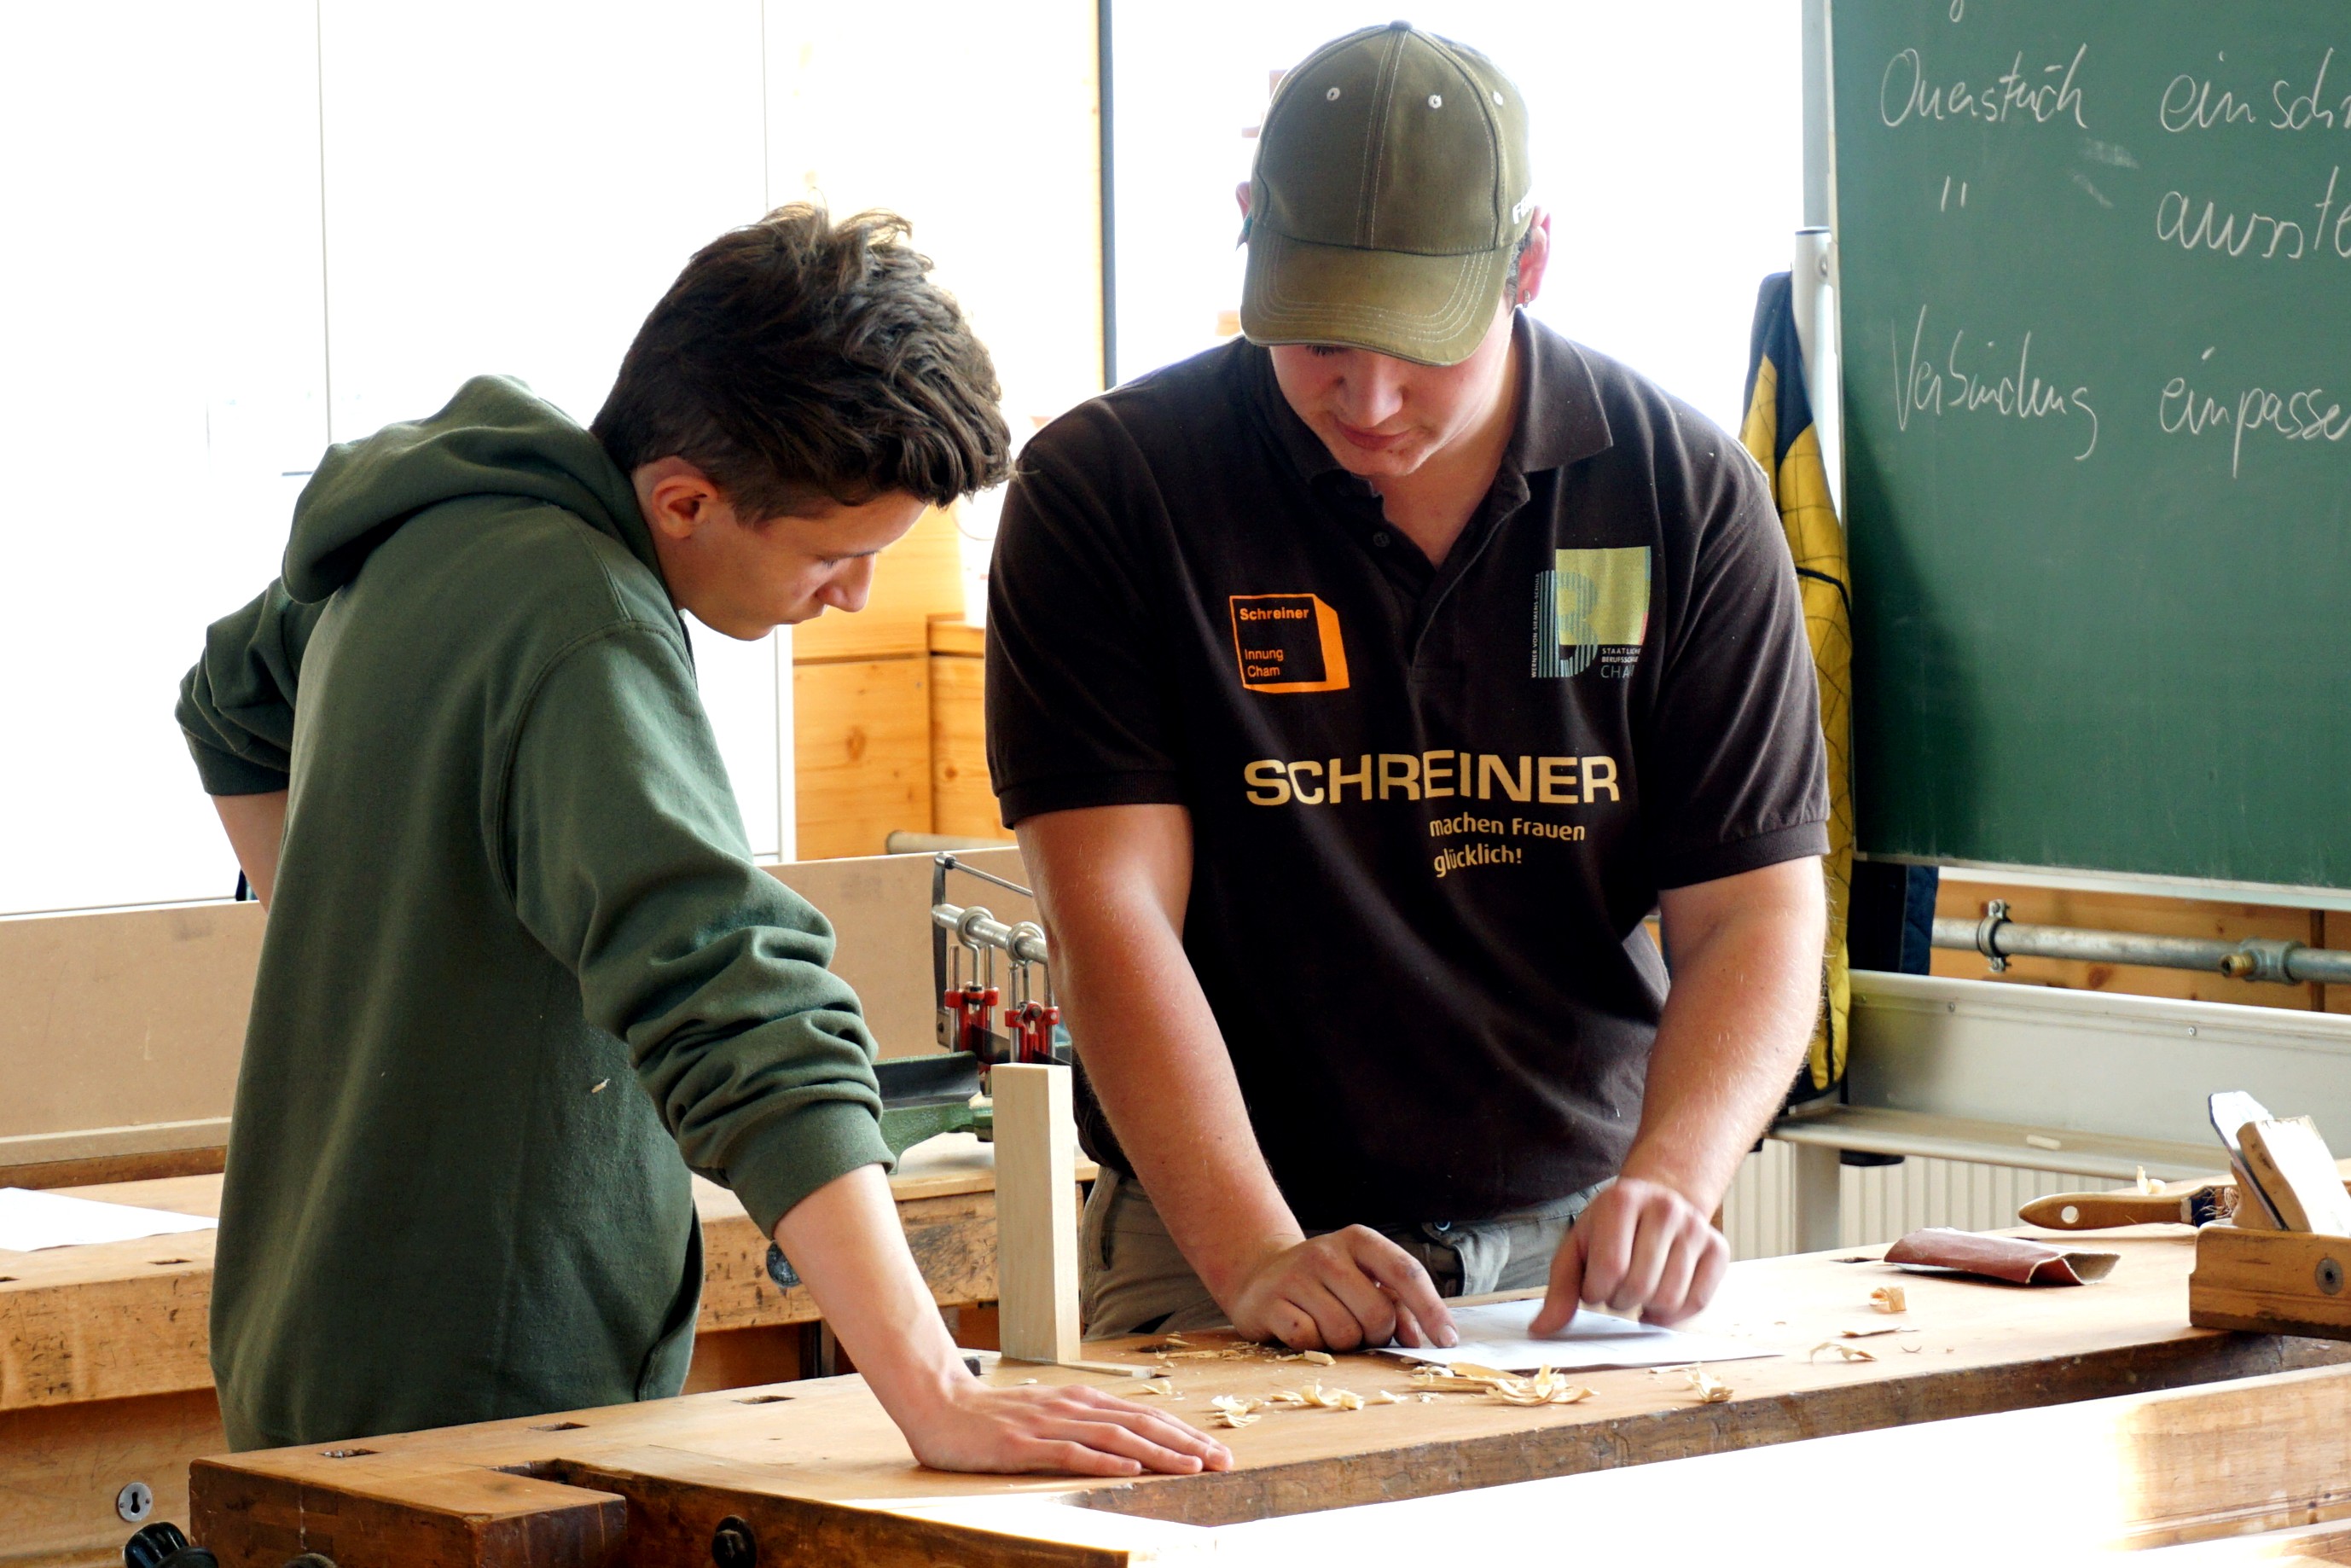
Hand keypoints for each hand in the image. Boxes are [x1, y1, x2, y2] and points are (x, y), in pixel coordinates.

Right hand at [900, 1375, 1231, 1476]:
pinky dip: (1104, 1462)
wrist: (939, 1405)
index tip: (1216, 1450)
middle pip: (1141, 1424)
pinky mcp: (1025, 1445)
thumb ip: (1083, 1425)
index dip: (1183, 1432)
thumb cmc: (994, 1418)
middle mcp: (1073, 1407)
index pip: (1144, 1416)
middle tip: (1222, 1462)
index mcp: (1081, 1401)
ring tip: (1192, 1468)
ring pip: (1116, 1438)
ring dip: (1159, 1453)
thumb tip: (1128, 1443)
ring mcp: (1050, 1424)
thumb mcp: (1047, 1414)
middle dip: (1186, 1443)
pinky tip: (1130, 1471)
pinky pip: (1071, 1454)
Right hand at [1223, 1228, 1457, 1350]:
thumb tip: (1418, 1339)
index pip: (1406, 1272)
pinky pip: (1308, 1340)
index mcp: (1359, 1240)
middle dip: (1377, 1335)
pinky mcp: (1269, 1301)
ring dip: (1343, 1344)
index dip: (1431, 1309)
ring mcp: (1295, 1275)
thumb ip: (1398, 1306)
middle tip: (1361, 1330)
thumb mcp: (1364, 1281)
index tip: (1447, 1340)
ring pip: (1344, 1334)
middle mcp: (1327, 1252)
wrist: (1262, 1274)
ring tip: (1328, 1326)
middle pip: (1378, 1314)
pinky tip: (1303, 1329)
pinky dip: (1312, 1345)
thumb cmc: (1328, 1284)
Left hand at [1530, 1177, 1727, 1331]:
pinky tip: (1659, 1299)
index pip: (1610, 1269)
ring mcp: (1696, 1227)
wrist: (1658, 1199)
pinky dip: (1674, 1314)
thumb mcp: (1578, 1246)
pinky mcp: (1719, 1248)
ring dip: (1646, 1308)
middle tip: (1617, 1287)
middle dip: (1620, 1300)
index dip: (1596, 1291)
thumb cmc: (1611, 1228)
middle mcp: (1664, 1208)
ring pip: (1669, 1299)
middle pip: (1639, 1286)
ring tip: (1638, 1289)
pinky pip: (1698, 1302)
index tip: (1594, 1284)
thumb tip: (1541, 1331)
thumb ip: (1560, 1288)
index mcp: (1622, 1200)